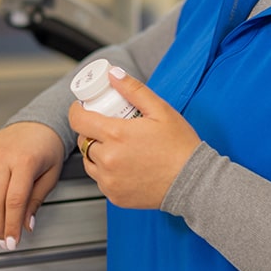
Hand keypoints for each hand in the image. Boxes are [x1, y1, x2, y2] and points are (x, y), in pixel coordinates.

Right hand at [0, 121, 64, 248]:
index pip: (14, 201)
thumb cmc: (46, 148)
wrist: (41, 123)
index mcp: (24, 161)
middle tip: (1, 241)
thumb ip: (36, 200)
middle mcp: (2, 156)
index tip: (12, 241)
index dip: (12, 225)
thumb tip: (26, 225)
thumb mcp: (50, 175)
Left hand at [69, 66, 199, 208]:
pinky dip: (108, 172)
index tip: (84, 108)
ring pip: (90, 161)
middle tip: (112, 128)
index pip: (78, 120)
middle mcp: (108, 159)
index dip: (78, 110)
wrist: (193, 182)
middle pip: (84, 140)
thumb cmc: (180, 147)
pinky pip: (101, 180)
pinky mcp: (115, 196)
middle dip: (93, 131)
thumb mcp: (161, 110)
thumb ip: (134, 89)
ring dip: (98, 152)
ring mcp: (109, 180)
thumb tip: (113, 74)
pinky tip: (127, 166)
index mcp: (116, 135)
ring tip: (120, 148)